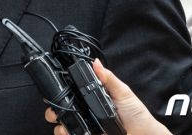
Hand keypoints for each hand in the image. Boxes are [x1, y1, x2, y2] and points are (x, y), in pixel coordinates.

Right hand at [45, 59, 170, 134]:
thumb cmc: (137, 115)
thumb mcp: (123, 93)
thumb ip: (108, 79)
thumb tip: (96, 63)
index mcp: (93, 99)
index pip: (73, 94)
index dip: (62, 92)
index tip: (54, 91)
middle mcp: (88, 113)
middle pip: (63, 110)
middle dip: (54, 110)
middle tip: (55, 110)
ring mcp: (87, 127)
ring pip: (65, 126)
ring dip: (59, 124)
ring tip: (62, 123)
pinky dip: (67, 133)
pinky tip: (69, 132)